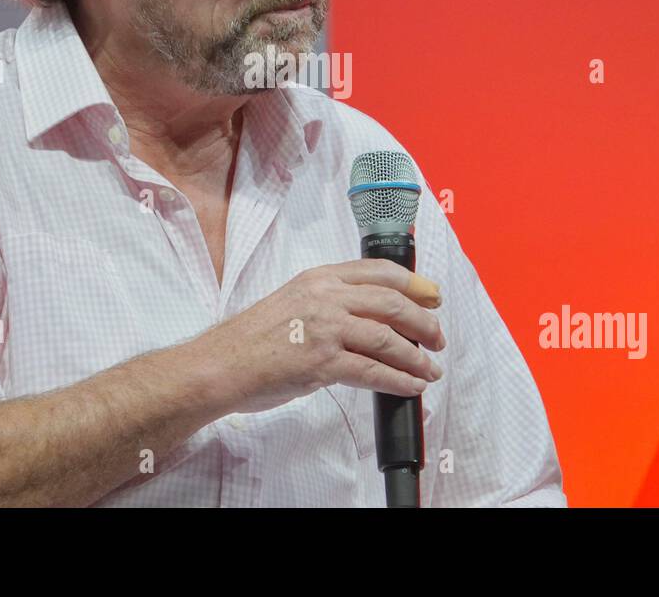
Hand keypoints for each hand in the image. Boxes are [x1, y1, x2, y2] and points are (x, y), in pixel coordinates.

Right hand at [199, 259, 445, 414]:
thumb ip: (328, 303)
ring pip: (388, 337)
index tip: (432, 295)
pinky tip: (409, 386)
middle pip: (392, 301)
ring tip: (429, 370)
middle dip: (423, 321)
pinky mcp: (322, 361)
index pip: (378, 271)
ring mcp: (324, 328)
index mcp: (318, 278)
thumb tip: (371, 317)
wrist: (220, 365)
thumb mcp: (292, 302)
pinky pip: (373, 371)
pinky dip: (398, 380)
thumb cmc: (251, 340)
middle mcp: (324, 297)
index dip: (413, 282)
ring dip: (416, 356)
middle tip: (438, 338)